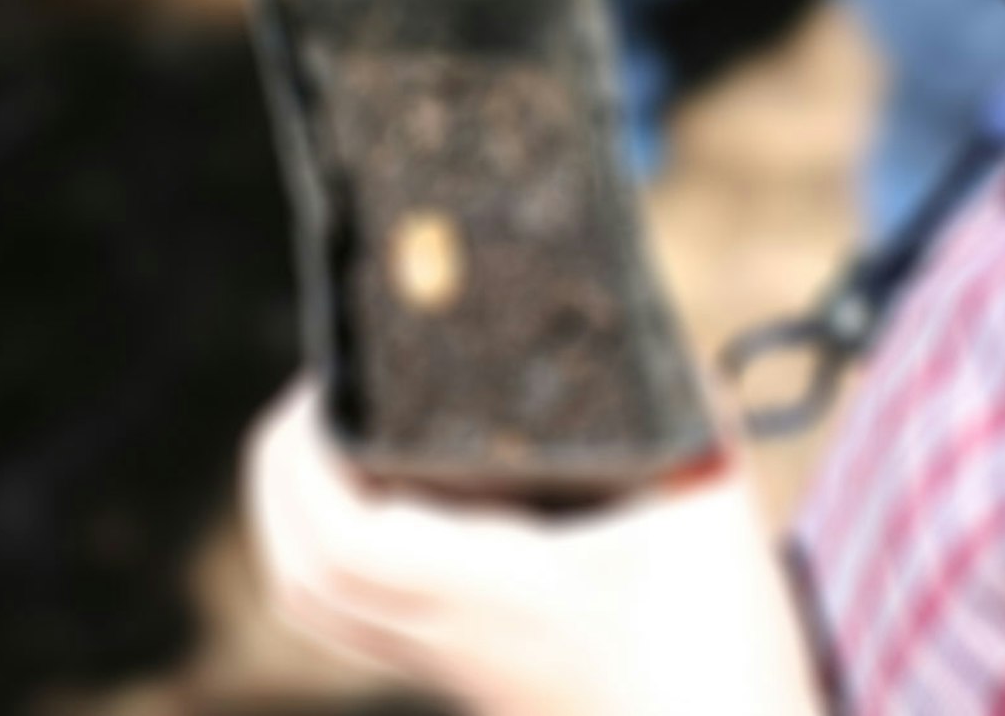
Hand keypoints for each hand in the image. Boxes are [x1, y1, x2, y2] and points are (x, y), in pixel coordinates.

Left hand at [243, 376, 825, 715]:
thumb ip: (686, 415)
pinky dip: (325, 557)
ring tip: (327, 441)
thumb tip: (651, 327)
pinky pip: (351, 622)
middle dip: (280, 474)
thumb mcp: (710, 509)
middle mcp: (444, 634)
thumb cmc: (724, 650)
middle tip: (321, 395)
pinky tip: (373, 507)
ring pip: (315, 603)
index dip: (305, 454)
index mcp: (481, 591)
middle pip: (300, 572)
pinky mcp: (462, 678)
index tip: (330, 382)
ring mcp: (445, 664)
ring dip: (293, 517)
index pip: (340, 535)